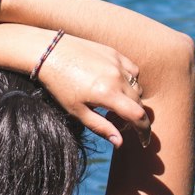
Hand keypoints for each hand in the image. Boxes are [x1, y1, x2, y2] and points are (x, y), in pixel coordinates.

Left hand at [38, 35, 151, 149]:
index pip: (138, 116)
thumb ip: (101, 127)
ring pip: (137, 86)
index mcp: (108, 94)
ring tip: (114, 104)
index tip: (143, 141)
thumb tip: (120, 142)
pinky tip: (116, 85)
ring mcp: (117, 63)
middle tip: (117, 123)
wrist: (49, 52)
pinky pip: (132, 70)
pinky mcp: (114, 53)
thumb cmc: (60, 85)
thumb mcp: (77, 111)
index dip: (145, 131)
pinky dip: (130, 81)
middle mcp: (117, 77)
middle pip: (139, 103)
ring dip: (132, 99)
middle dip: (135, 117)